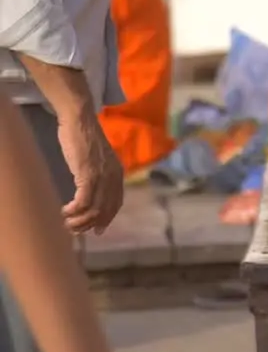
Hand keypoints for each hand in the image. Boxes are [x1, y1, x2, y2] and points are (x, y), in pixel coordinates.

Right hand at [57, 113, 123, 234]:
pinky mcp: (88, 173)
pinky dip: (74, 211)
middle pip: (106, 210)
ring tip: (67, 224)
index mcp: (118, 174)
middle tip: (74, 230)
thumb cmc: (84, 138)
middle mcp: (114, 177)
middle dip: (90, 225)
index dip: (107, 219)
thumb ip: (98, 174)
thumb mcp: (96, 159)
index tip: (97, 231)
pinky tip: (64, 212)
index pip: (116, 204)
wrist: (80, 120)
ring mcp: (102, 176)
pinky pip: (84, 201)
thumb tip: (91, 193)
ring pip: (95, 209)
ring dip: (80, 221)